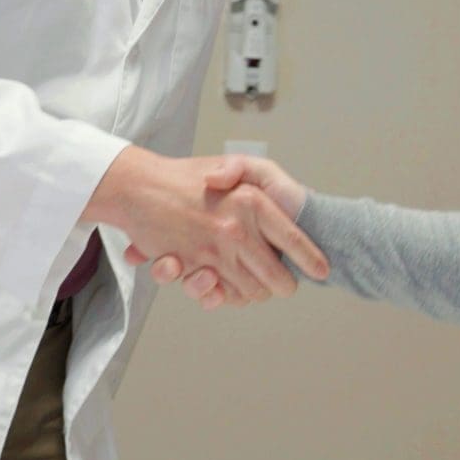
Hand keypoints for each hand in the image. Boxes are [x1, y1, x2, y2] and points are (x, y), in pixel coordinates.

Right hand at [84, 147, 325, 307]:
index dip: (311, 259)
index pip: (294, 239)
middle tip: (285, 284)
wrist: (137, 185)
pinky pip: (217, 295)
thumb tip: (276, 201)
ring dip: (253, 293)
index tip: (323, 271)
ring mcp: (213, 251)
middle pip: (277, 277)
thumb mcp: (233, 162)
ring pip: (250, 292)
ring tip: (255, 286)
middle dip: (284, 285)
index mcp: (253, 202)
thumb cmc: (186, 174)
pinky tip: (221, 287)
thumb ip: (255, 173)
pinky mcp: (189, 266)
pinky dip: (222, 296)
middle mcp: (237, 229)